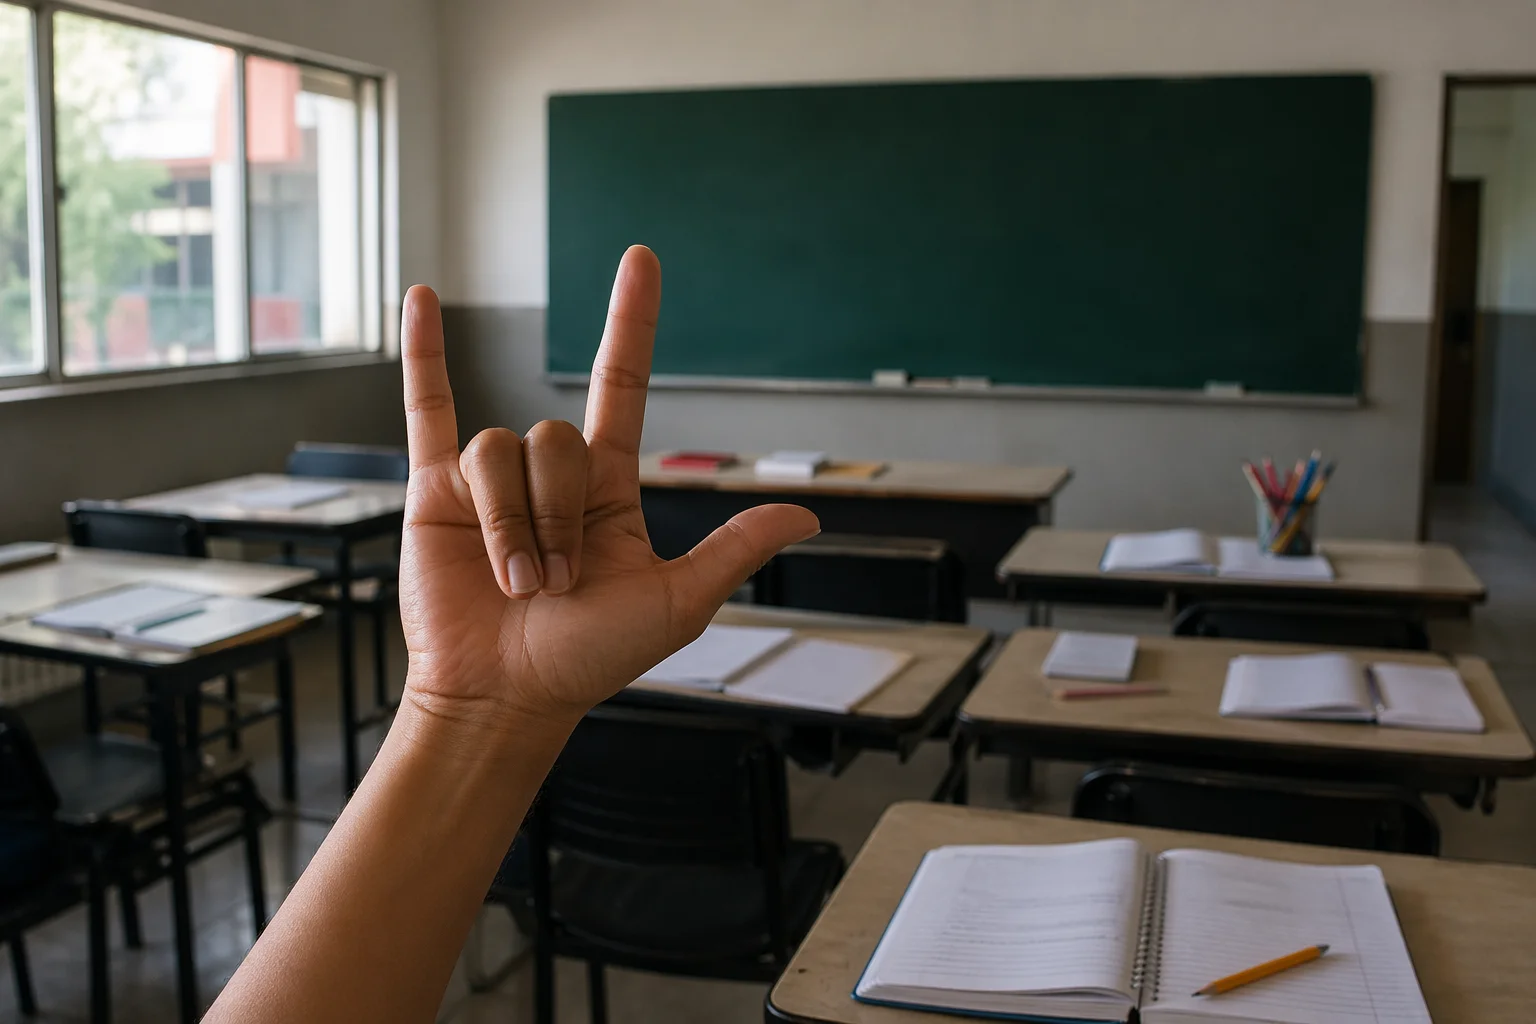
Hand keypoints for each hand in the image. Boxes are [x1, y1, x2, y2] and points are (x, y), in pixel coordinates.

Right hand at [396, 246, 819, 734]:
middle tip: (553, 583)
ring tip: (513, 584)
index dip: (630, 322)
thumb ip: (733, 549)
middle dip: (556, 514)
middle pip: (555, 437)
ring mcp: (493, 482)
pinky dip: (424, 355)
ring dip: (511, 523)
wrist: (507, 698)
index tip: (640, 261)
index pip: (620, 383)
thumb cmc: (590, 659)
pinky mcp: (437, 494)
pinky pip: (431, 412)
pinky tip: (420, 298)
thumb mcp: (678, 604)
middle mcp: (551, 477)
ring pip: (501, 450)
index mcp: (608, 488)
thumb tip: (808, 514)